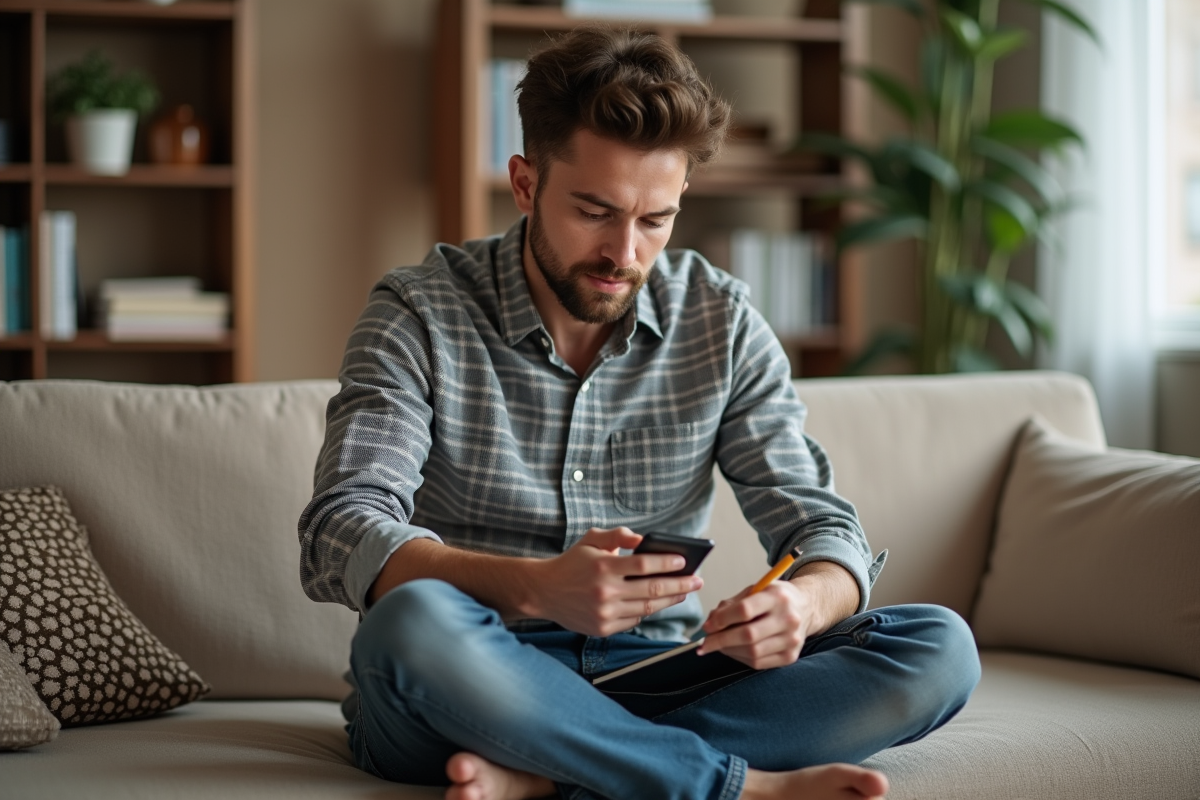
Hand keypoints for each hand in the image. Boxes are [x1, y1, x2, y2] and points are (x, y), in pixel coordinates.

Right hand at [526, 527, 702, 636]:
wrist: (543, 592)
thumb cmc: (571, 563)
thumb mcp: (591, 540)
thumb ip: (618, 536)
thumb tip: (644, 539)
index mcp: (603, 566)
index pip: (644, 565)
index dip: (668, 563)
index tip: (685, 561)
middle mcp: (605, 592)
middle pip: (653, 590)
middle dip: (681, 585)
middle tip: (698, 580)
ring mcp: (604, 613)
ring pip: (648, 608)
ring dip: (670, 600)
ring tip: (684, 592)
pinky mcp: (603, 629)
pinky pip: (634, 620)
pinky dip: (647, 611)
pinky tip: (657, 603)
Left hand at [696, 579, 818, 669]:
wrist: (806, 608)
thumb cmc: (775, 598)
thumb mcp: (755, 590)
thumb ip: (732, 604)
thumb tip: (711, 623)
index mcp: (777, 596)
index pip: (745, 610)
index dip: (722, 620)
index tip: (708, 626)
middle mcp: (788, 618)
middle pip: (748, 635)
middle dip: (720, 640)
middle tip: (704, 643)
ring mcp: (792, 640)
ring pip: (752, 652)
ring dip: (729, 651)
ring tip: (718, 646)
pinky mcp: (790, 656)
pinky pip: (759, 663)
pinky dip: (740, 658)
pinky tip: (733, 651)